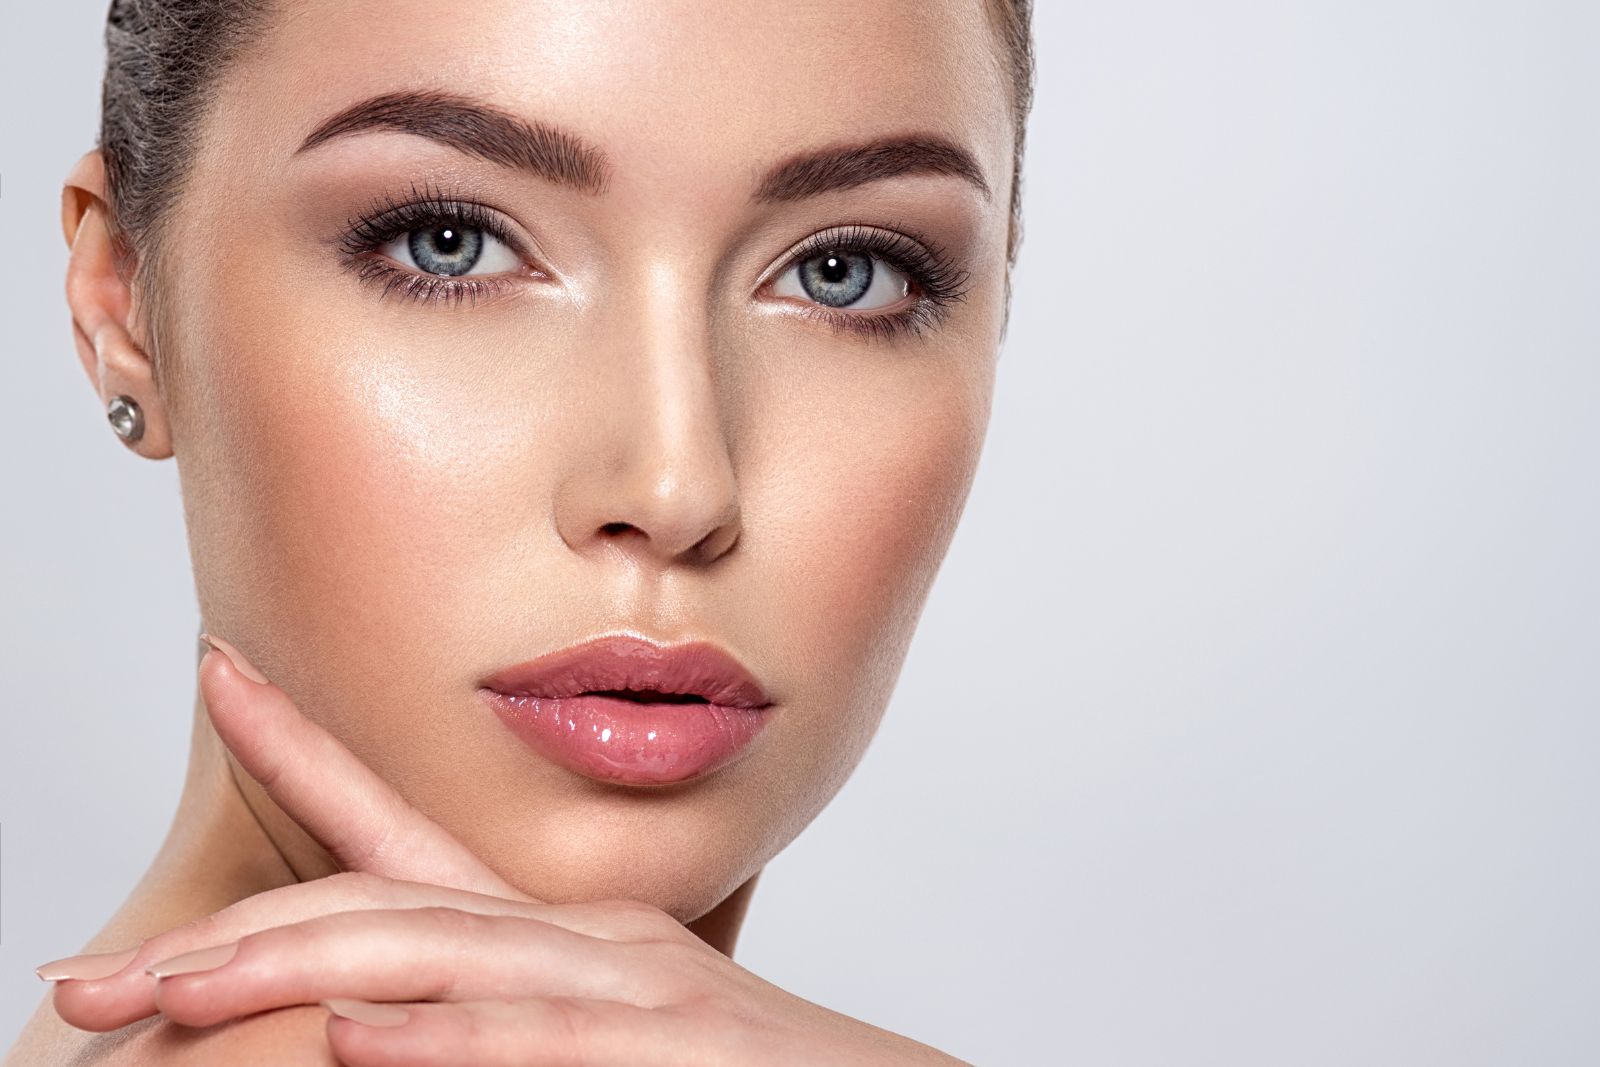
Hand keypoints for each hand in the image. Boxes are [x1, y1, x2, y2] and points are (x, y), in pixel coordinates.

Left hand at [43, 638, 969, 1064]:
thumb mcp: (605, 1023)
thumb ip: (507, 1010)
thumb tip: (372, 1026)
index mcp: (557, 925)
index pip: (404, 824)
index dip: (305, 746)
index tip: (218, 672)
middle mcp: (581, 936)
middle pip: (383, 907)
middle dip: (228, 939)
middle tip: (92, 983)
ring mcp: (626, 987)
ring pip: (437, 959)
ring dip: (292, 976)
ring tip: (167, 996)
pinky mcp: (664, 1048)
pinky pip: (535, 1039)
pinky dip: (445, 1039)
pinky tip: (356, 1039)